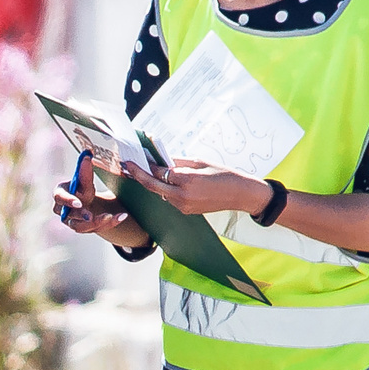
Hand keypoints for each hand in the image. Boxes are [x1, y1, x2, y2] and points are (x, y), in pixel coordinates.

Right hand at [51, 177, 152, 251]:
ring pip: (82, 227)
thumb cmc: (84, 187)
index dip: (67, 201)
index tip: (78, 202)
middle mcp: (64, 211)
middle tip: (91, 216)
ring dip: (96, 223)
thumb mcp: (86, 180)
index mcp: (61, 195)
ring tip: (110, 216)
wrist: (91, 201)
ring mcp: (74, 222)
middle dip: (81, 216)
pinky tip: (121, 216)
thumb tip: (87, 155)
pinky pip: (98, 228)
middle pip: (70, 216)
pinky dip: (110, 223)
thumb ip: (85, 171)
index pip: (59, 198)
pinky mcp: (87, 229)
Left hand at [125, 158, 267, 218]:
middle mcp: (182, 196)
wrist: (240, 194)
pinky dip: (165, 189)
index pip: (159, 172)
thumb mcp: (199, 162)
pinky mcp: (186, 211)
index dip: (146, 165)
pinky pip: (170, 198)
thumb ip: (178, 162)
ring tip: (144, 170)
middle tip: (128, 166)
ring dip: (153, 182)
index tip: (135, 158)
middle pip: (153, 186)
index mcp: (186, 180)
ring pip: (160, 193)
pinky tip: (164, 181)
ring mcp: (183, 206)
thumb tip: (160, 159)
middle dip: (138, 175)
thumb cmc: (223, 174)